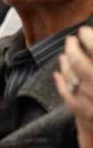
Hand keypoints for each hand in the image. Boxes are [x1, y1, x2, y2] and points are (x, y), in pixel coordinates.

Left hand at [55, 26, 92, 147]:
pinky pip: (70, 97)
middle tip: (72, 38)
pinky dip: (62, 83)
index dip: (90, 39)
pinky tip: (58, 73)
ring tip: (65, 52)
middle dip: (76, 48)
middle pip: (85, 64)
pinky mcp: (86, 117)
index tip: (85, 30)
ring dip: (68, 62)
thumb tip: (88, 48)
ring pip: (76, 78)